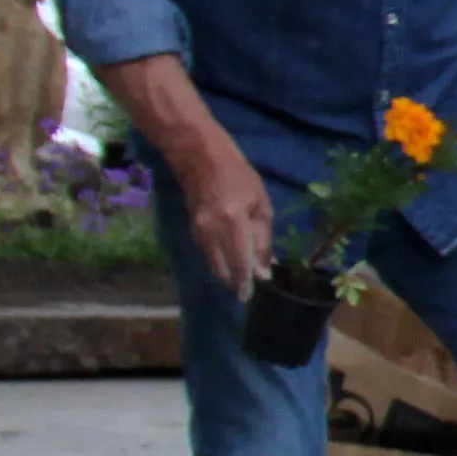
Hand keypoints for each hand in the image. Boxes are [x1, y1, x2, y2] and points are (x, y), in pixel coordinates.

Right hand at [175, 146, 274, 295]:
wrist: (201, 160)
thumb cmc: (240, 178)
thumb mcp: (261, 205)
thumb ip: (263, 239)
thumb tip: (265, 267)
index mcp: (233, 222)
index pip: (240, 261)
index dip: (245, 281)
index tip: (249, 296)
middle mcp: (211, 230)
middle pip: (223, 268)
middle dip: (235, 282)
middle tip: (246, 291)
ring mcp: (198, 230)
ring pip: (212, 263)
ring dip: (226, 273)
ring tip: (241, 279)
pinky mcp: (191, 229)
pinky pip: (207, 253)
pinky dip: (219, 260)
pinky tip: (230, 261)